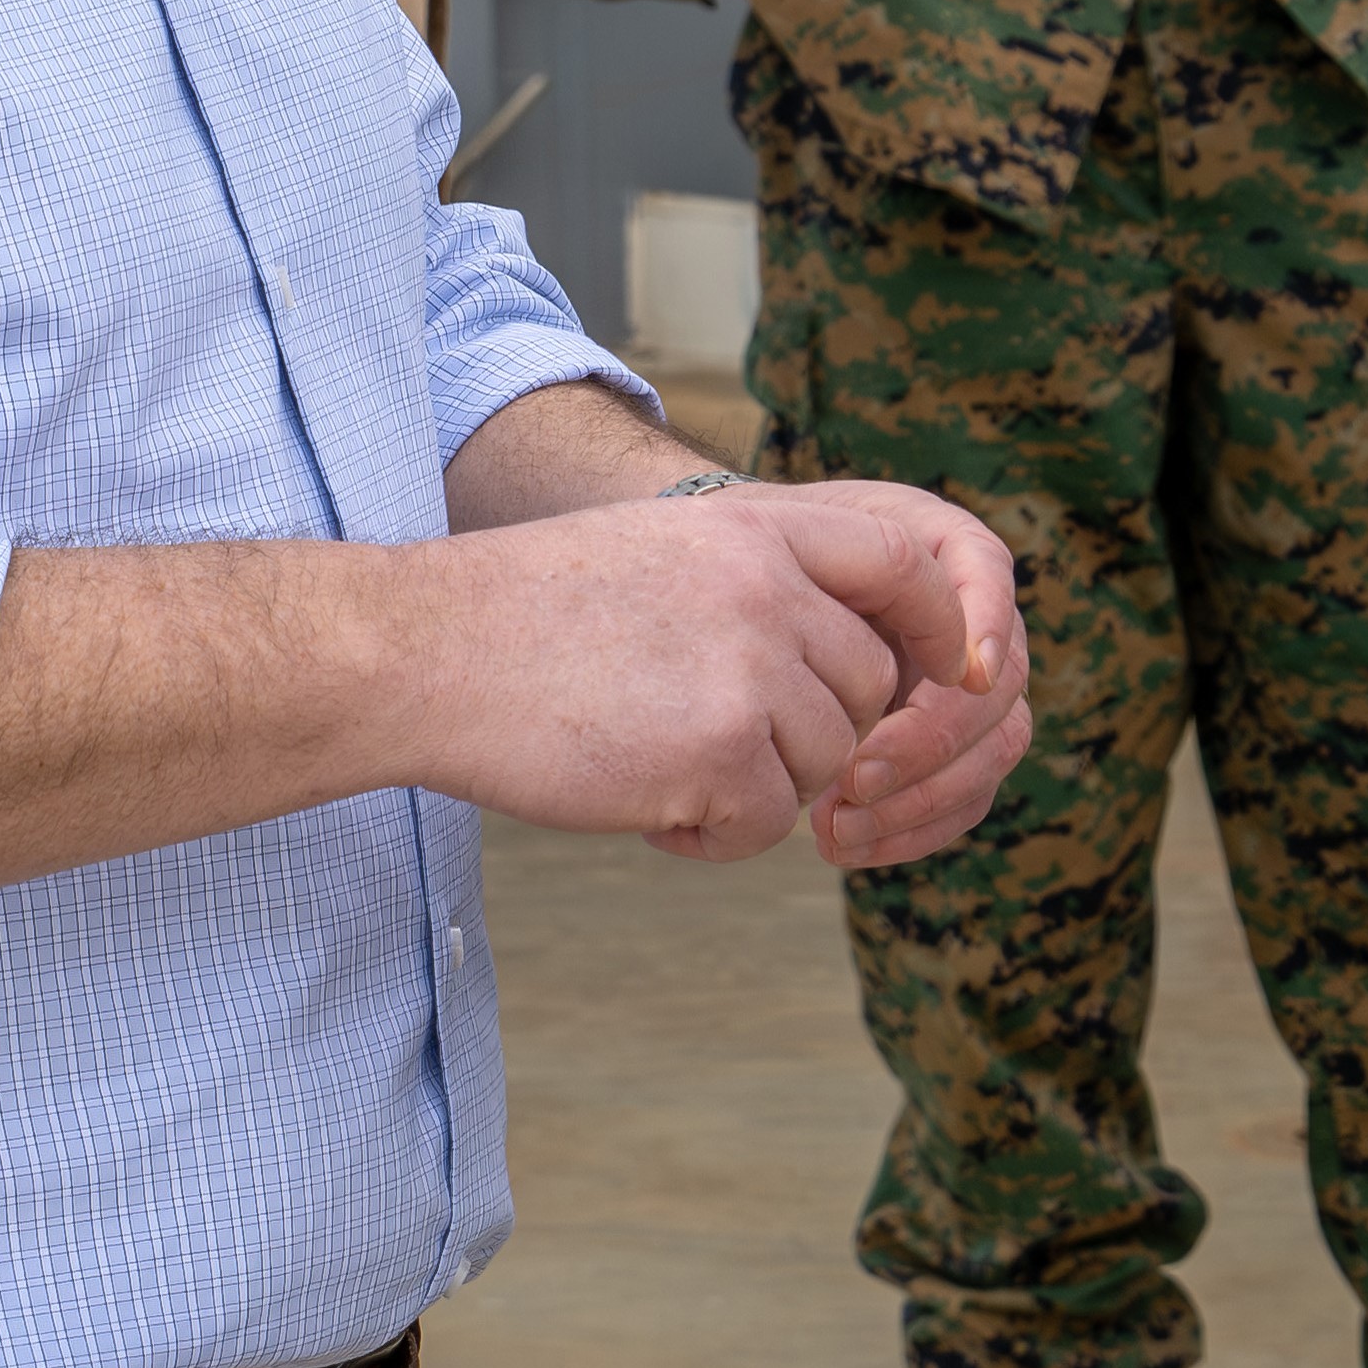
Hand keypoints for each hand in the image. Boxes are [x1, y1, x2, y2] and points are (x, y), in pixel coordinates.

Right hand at [381, 479, 1026, 863]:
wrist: (424, 652)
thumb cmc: (525, 611)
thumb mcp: (663, 549)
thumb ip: (761, 580)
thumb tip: (847, 650)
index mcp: (757, 529)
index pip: (903, 562)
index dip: (938, 622)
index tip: (943, 672)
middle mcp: (769, 590)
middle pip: (866, 689)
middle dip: (811, 733)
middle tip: (710, 742)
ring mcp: (749, 671)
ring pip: (822, 763)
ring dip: (756, 788)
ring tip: (660, 768)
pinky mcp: (718, 753)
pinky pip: (767, 825)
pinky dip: (714, 837)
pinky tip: (645, 810)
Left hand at [761, 486, 1036, 869]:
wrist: (744, 605)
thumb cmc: (767, 563)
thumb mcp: (795, 538)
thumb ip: (854, 563)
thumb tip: (927, 644)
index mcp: (950, 554)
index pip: (991, 577)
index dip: (988, 627)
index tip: (963, 674)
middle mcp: (979, 626)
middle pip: (1000, 688)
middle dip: (932, 742)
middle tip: (854, 777)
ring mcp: (972, 697)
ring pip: (992, 755)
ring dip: (920, 801)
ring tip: (834, 825)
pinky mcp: (952, 755)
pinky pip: (962, 802)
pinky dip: (910, 832)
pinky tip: (844, 845)